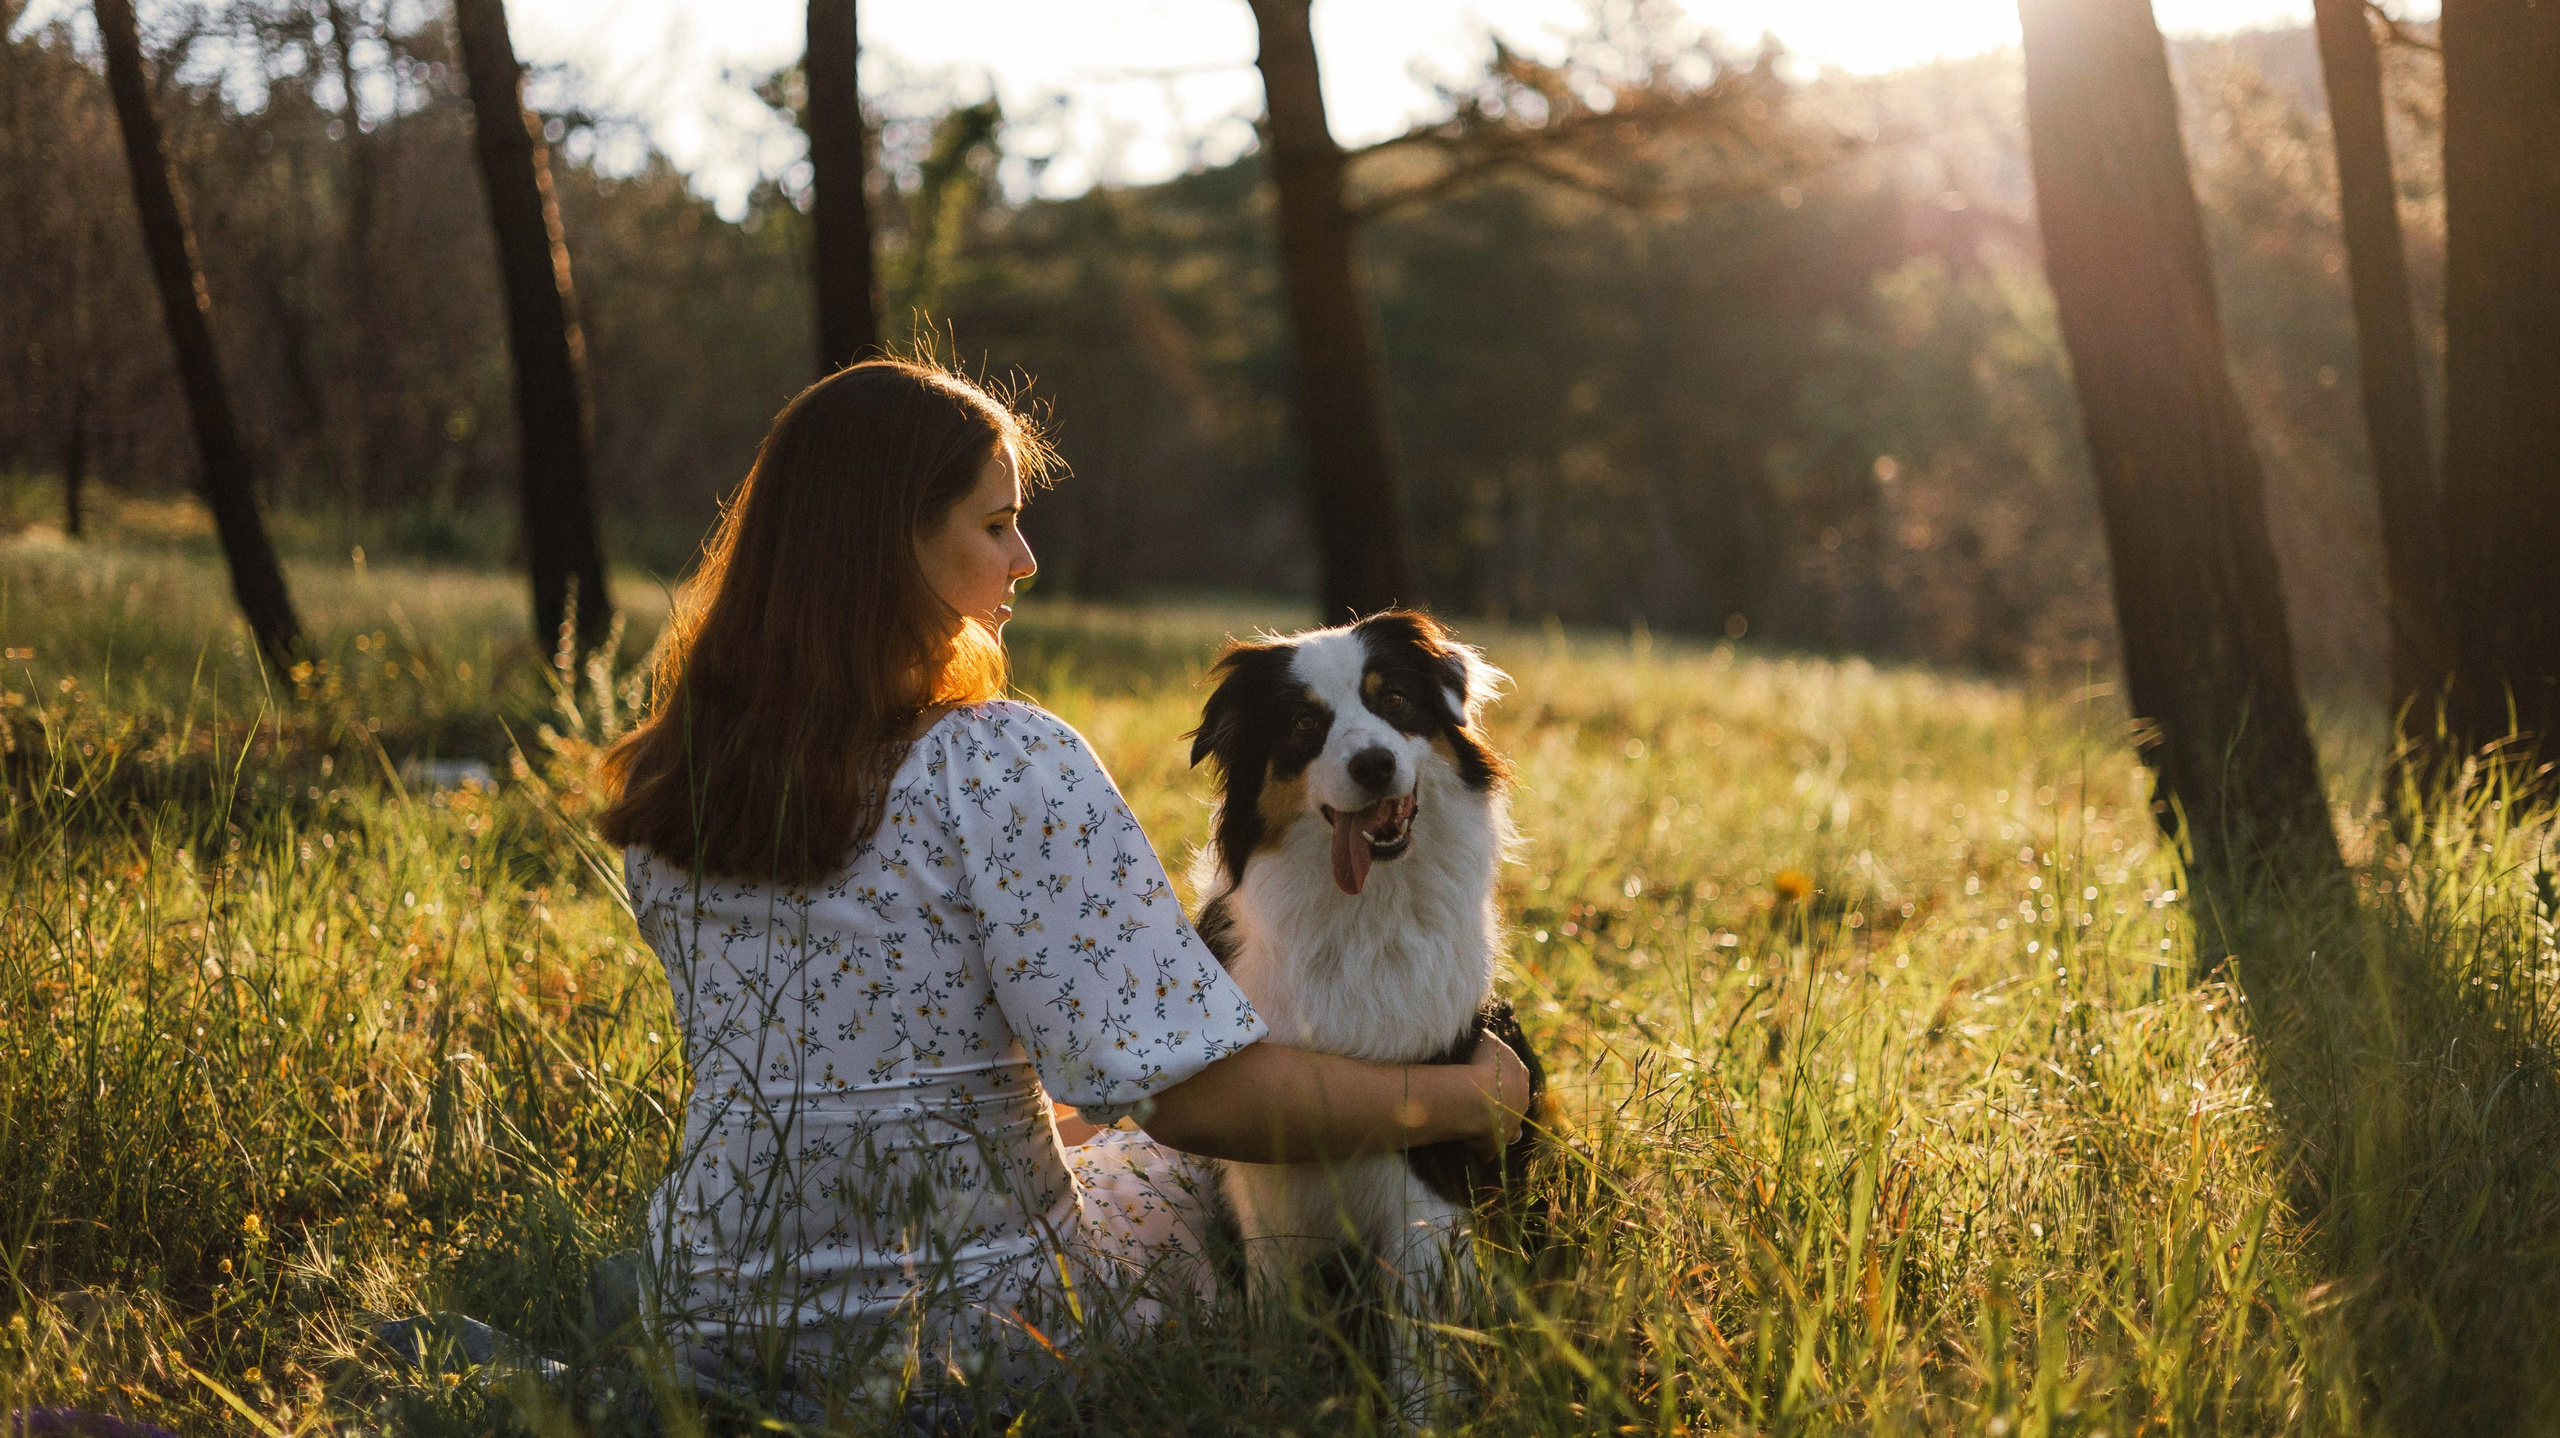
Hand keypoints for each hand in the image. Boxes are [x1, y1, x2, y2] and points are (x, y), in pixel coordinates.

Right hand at [1466, 1030, 1532, 1154]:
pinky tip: (1469, 1144)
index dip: (1500, 1074)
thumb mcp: (1486, 1039)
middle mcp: (1521, 1100)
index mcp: (1520, 1074)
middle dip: (1500, 1101)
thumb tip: (1484, 1035)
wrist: (1477, 1095)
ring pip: (1507, 1127)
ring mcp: (1511, 1124)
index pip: (1515, 1073)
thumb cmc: (1480, 1063)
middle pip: (1513, 1101)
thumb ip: (1487, 1039)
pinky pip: (1488, 1148)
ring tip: (1476, 1123)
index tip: (1486, 1074)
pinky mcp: (1497, 1143)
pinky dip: (1481, 1147)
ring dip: (1495, 1126)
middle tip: (1480, 1098)